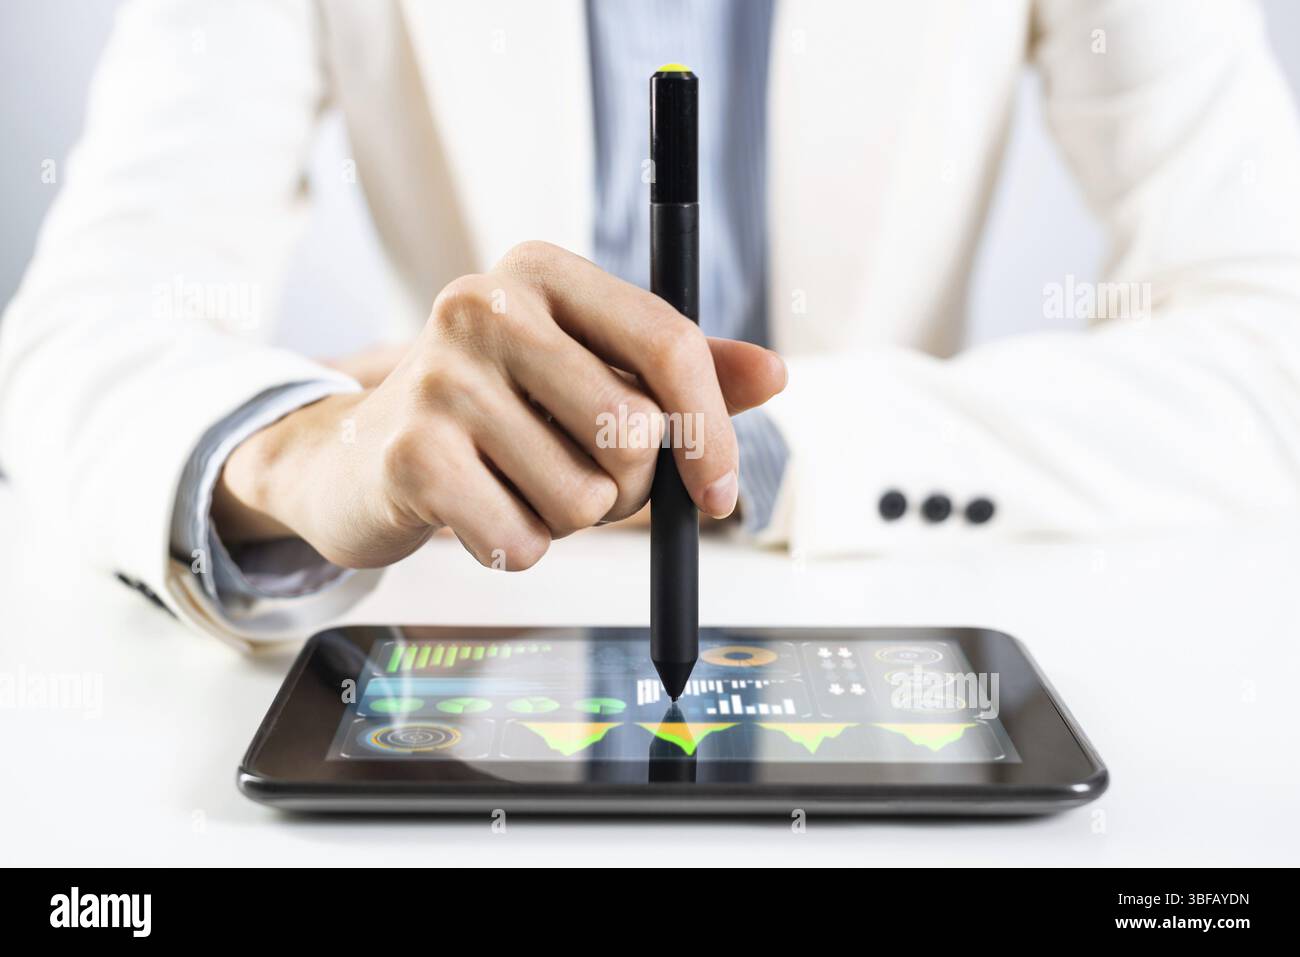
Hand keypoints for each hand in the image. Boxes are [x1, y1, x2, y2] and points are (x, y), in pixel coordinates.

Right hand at [213, 242, 785, 569]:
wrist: (361, 454)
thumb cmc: (497, 413)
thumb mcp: (588, 373)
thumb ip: (681, 373)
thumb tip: (775, 373)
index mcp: (543, 273)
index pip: (669, 346)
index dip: (712, 432)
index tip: (719, 493)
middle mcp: (485, 304)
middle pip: (633, 433)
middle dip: (623, 484)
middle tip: (574, 473)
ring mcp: (440, 376)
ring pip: (584, 498)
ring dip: (567, 519)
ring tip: (516, 484)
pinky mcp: (410, 454)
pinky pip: (524, 541)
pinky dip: (518, 548)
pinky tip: (479, 511)